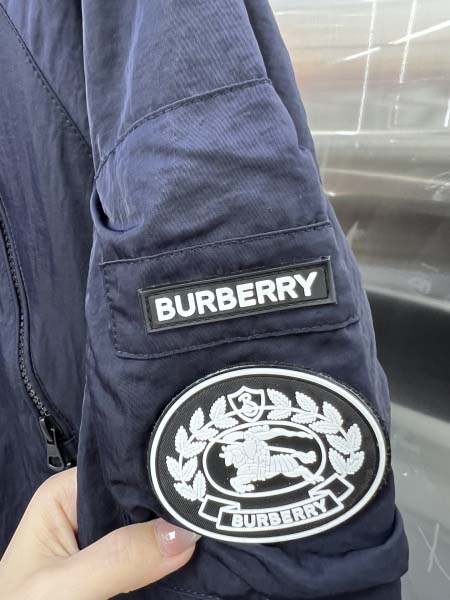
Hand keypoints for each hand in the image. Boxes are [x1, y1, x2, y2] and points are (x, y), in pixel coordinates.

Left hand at [0, 468, 198, 599]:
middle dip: (169, 510)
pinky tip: (194, 555)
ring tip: (207, 531)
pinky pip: (150, 557)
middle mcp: (85, 510)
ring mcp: (101, 542)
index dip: (157, 479)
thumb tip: (183, 532)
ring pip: (149, 530)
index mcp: (64, 495)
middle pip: (139, 500)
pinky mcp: (115, 569)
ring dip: (173, 537)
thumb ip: (118, 558)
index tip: (195, 488)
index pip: (120, 472)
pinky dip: (169, 560)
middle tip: (207, 512)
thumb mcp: (63, 587)